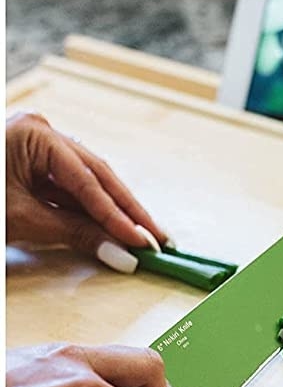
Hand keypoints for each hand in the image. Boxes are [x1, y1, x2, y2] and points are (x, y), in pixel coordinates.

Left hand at [6, 112, 167, 265]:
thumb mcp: (21, 220)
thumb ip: (72, 232)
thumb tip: (119, 252)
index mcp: (35, 134)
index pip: (88, 181)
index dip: (118, 215)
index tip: (143, 240)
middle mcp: (40, 133)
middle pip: (94, 175)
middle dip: (125, 210)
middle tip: (156, 237)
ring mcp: (34, 147)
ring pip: (83, 183)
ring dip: (109, 211)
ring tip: (139, 235)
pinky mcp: (29, 166)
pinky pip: (65, 187)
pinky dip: (84, 209)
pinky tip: (110, 227)